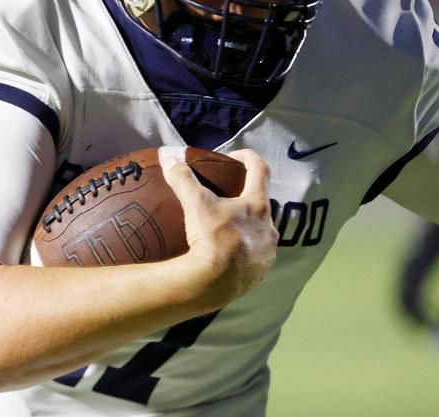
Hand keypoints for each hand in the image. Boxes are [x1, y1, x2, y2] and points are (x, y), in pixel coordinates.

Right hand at [160, 147, 277, 305]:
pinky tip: (227, 256)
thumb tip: (169, 156)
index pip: (260, 170)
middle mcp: (270, 228)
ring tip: (225, 230)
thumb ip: (183, 178)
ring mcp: (267, 252)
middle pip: (261, 204)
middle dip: (245, 198)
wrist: (213, 283)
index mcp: (258, 206)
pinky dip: (243, 252)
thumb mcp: (195, 204)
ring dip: (246, 227)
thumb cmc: (211, 238)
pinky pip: (254, 257)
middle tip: (225, 199)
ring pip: (260, 232)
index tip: (232, 158)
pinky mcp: (260, 273)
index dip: (247, 158)